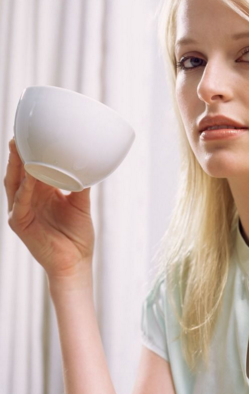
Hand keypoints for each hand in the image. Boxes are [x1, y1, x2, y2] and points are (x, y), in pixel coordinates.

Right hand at [4, 138, 94, 283]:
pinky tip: (28, 177)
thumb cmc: (77, 235)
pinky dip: (24, 189)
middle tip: (20, 133)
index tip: (34, 132)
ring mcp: (21, 210)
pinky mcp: (19, 223)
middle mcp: (28, 199)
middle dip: (18, 153)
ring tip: (19, 146)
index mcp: (41, 192)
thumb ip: (81, 184)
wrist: (76, 261)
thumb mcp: (80, 204)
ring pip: (14, 183)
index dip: (31, 151)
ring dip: (16, 165)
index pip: (32, 167)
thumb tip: (90, 162)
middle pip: (19, 171)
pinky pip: (20, 203)